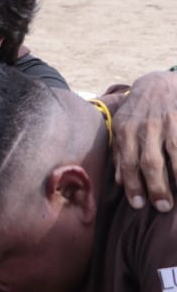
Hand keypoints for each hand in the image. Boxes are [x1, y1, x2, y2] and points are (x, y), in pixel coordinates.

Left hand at [110, 71, 176, 212]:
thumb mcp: (121, 128)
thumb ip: (120, 154)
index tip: (138, 205)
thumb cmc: (137, 112)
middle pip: (150, 163)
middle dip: (156, 188)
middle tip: (162, 207)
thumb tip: (119, 182)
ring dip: (176, 179)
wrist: (158, 84)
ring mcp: (167, 123)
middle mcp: (146, 128)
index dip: (133, 186)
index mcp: (126, 131)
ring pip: (173, 155)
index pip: (128, 164)